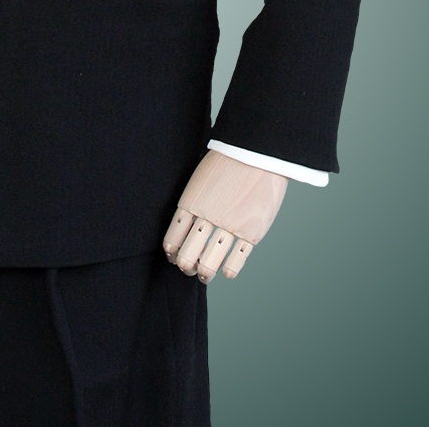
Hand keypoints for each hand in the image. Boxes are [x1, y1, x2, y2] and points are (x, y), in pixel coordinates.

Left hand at [161, 150, 286, 283]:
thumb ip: (194, 202)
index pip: (173, 237)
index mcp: (192, 202)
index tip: (174, 257)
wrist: (257, 153)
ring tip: (205, 275)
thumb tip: (187, 225)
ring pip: (209, 262)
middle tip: (189, 269)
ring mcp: (230, 225)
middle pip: (188, 254)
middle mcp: (208, 217)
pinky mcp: (252, 232)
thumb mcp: (201, 179)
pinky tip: (227, 271)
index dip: (172, 252)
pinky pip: (236, 261)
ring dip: (204, 274)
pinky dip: (229, 271)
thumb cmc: (227, 162)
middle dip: (186, 267)